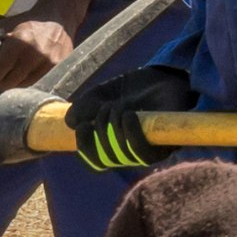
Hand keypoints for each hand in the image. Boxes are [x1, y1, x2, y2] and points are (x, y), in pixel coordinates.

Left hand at [0, 13, 77, 91]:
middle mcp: (34, 55)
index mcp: (17, 42)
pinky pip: (38, 88)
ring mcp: (49, 65)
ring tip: (17, 71)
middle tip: (4, 69)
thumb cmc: (23, 23)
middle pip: (7, 85)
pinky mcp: (59, 71)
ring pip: (22, 90)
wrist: (58, 18)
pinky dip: (30, 85)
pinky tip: (29, 74)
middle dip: (1, 79)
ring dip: (16, 84)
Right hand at [65, 63, 196, 173]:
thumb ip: (84, 106)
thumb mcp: (101, 93)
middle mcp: (130, 152)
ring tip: (119, 107)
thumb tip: (70, 124)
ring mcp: (148, 150)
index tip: (83, 126)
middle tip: (106, 107)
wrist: (162, 75)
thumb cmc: (132, 88)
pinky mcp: (165, 145)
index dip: (85, 148)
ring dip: (114, 128)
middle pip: (107, 158)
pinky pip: (143, 152)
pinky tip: (129, 114)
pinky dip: (131, 133)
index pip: (95, 161)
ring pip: (123, 155)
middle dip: (100, 129)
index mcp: (112, 144)